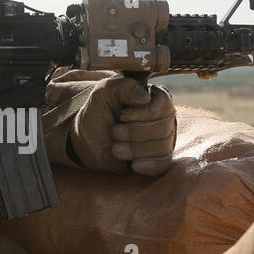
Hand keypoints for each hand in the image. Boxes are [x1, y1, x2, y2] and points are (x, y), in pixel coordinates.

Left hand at [47, 76, 175, 175]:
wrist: (88, 137)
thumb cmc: (100, 110)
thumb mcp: (105, 92)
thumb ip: (124, 88)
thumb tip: (145, 98)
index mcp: (155, 98)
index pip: (164, 104)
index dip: (143, 113)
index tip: (122, 115)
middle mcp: (165, 118)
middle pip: (163, 128)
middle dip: (134, 132)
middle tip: (114, 131)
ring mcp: (164, 140)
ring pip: (162, 147)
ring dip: (134, 149)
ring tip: (115, 148)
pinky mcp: (158, 159)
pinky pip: (163, 164)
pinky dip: (148, 165)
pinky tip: (133, 164)